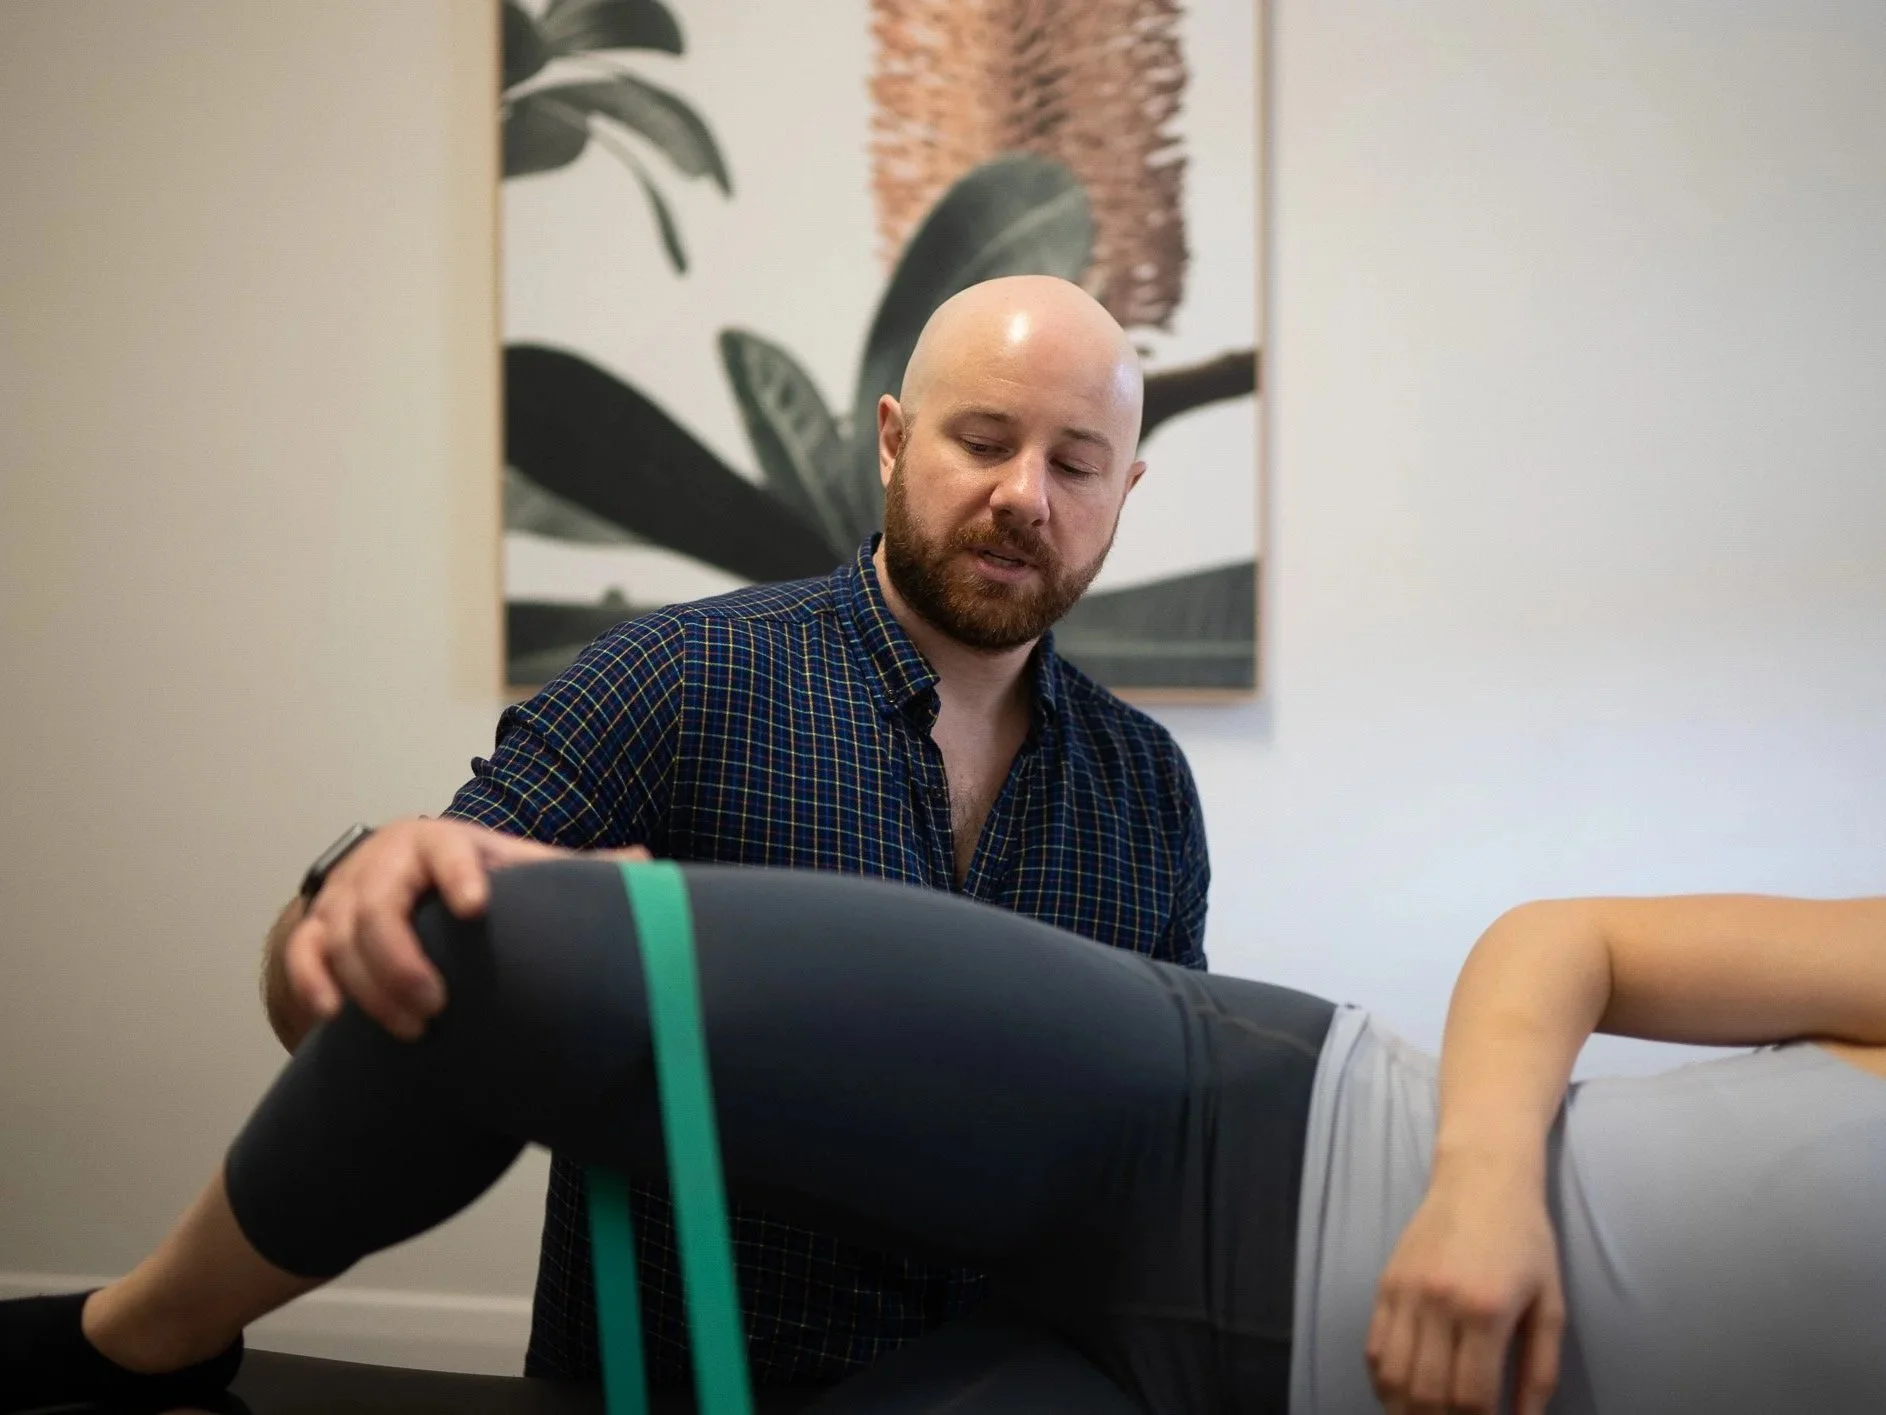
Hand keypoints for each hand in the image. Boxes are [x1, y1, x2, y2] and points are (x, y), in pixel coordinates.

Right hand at [283, 816, 648, 1039]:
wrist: (405, 873)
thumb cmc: (479, 876)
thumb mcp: (522, 869)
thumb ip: (573, 872)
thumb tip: (646, 865)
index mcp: (441, 844)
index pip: (446, 850)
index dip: (460, 874)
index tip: (478, 907)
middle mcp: (384, 865)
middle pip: (378, 908)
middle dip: (402, 961)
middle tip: (436, 1008)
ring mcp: (342, 897)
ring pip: (335, 937)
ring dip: (367, 986)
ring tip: (409, 1031)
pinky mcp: (311, 928)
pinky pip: (299, 954)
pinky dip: (310, 986)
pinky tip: (332, 1020)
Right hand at [1365, 1160, 1565, 1414]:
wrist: (1482, 1178)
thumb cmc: (1526, 1241)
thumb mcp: (1551, 1306)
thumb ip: (1540, 1371)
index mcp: (1486, 1312)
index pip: (1471, 1396)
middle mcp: (1439, 1304)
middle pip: (1427, 1394)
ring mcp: (1406, 1294)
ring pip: (1393, 1377)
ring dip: (1406, 1411)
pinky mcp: (1385, 1284)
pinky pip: (1374, 1348)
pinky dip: (1382, 1382)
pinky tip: (1400, 1395)